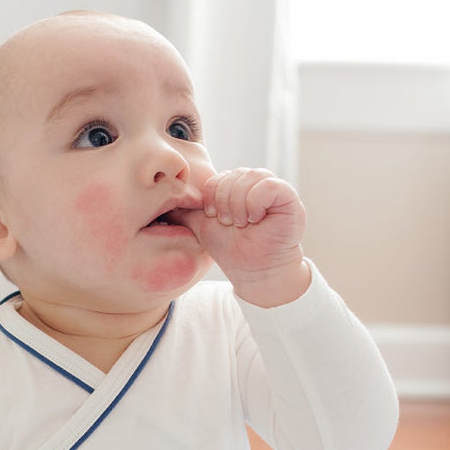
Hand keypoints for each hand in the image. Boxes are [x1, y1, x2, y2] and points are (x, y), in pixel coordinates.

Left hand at [189, 168, 309, 305]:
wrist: (254, 272)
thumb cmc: (232, 249)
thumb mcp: (202, 226)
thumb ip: (184, 211)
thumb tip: (161, 202)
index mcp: (235, 184)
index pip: (215, 179)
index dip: (212, 200)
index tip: (217, 219)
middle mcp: (254, 181)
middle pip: (230, 177)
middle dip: (225, 206)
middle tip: (233, 224)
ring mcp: (273, 186)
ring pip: (247, 179)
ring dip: (240, 208)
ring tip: (245, 224)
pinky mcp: (288, 195)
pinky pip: (266, 186)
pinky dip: (256, 205)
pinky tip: (258, 220)